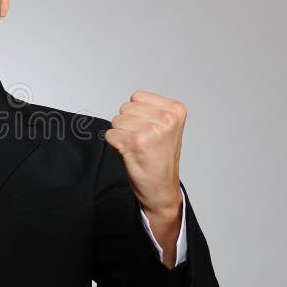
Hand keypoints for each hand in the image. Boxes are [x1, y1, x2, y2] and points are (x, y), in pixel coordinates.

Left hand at [104, 90, 185, 219]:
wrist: (162, 189)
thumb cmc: (161, 159)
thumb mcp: (167, 127)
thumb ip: (151, 110)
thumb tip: (129, 102)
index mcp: (176, 110)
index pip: (137, 97)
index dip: (137, 114)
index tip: (150, 130)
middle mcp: (166, 118)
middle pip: (125, 108)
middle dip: (128, 124)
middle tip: (143, 142)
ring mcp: (152, 130)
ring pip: (116, 121)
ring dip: (122, 135)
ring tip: (138, 148)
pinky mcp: (136, 143)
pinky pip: (110, 135)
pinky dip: (115, 146)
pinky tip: (131, 154)